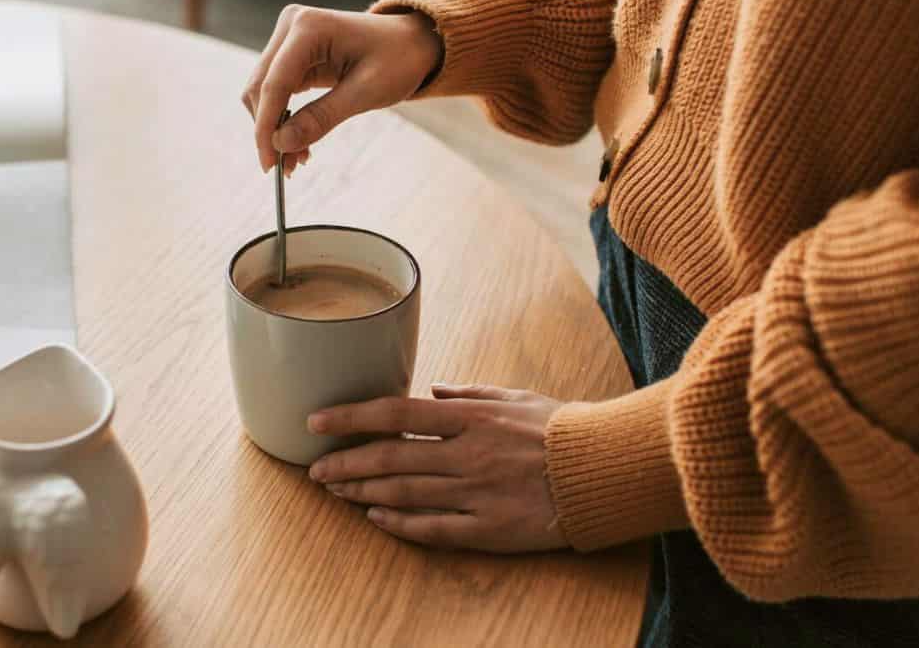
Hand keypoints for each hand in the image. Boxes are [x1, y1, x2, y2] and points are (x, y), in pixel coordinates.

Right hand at [242, 5, 442, 173]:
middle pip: (260, 87)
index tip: (269, 164)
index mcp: (309, 27)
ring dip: (274, 127)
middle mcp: (292, 26)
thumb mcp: (366, 92)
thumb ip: (322, 117)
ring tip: (297, 159)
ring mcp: (289, 38)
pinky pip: (276, 91)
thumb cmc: (398, 59)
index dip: (266, 127)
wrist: (413, 42)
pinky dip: (283, 119)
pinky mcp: (292, 54)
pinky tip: (299, 142)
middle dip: (269, 130)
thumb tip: (282, 144)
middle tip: (285, 168)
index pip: (274, 83)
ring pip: (263, 92)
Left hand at [306, 384, 568, 552]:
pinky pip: (435, 529)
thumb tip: (433, 390)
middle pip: (390, 459)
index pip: (396, 414)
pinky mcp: (491, 528)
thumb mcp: (515, 396)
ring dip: (364, 492)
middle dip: (345, 463)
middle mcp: (467, 454)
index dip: (350, 417)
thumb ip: (469, 393)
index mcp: (471, 417)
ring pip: (404, 494)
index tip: (317, 421)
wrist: (605, 470)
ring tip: (335, 491)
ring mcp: (477, 493)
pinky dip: (401, 524)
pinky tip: (377, 519)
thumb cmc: (560, 428)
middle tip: (314, 468)